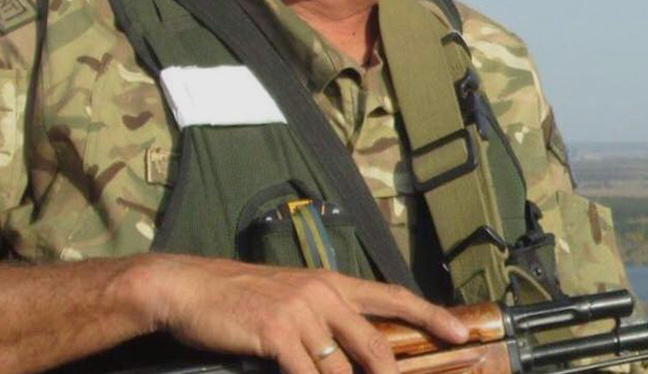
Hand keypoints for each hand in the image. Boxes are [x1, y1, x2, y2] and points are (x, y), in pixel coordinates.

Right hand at [130, 255, 469, 373]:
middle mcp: (322, 292)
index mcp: (330, 282)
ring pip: (343, 369)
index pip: (391, 296)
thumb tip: (348, 350)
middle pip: (376, 343)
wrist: (188, 289)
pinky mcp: (277, 333)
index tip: (459, 332)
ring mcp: (301, 312)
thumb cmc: (236, 298)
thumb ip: (323, 317)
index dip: (429, 315)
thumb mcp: (289, 296)